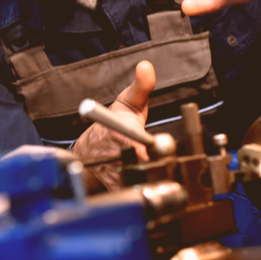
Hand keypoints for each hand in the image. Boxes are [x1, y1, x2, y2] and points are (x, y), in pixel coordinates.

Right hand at [71, 61, 155, 191]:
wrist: (90, 152)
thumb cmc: (114, 124)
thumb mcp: (128, 102)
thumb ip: (141, 86)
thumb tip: (146, 66)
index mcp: (118, 132)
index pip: (136, 144)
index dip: (149, 149)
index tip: (158, 149)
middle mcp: (113, 154)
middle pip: (144, 166)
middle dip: (159, 165)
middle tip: (169, 162)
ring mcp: (114, 174)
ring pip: (141, 182)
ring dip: (154, 178)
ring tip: (162, 172)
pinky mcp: (116, 189)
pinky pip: (136, 193)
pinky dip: (146, 189)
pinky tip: (151, 182)